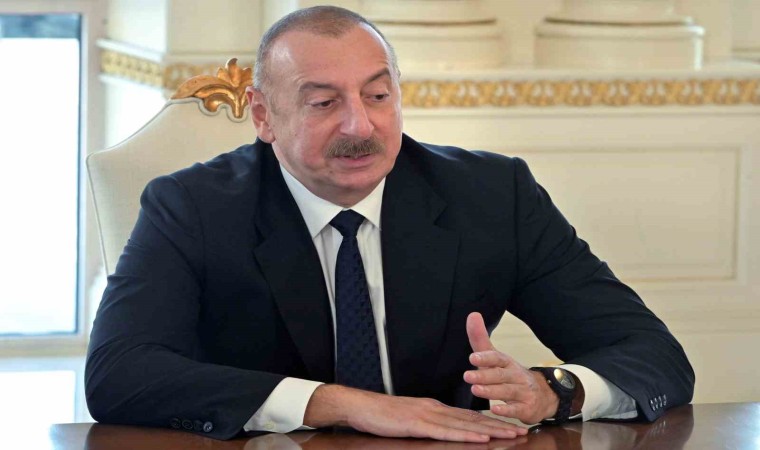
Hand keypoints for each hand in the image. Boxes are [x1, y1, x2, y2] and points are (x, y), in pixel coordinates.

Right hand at [303, 384, 527, 442]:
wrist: (360, 407)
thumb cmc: (381, 415)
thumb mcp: (409, 418)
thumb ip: (427, 422)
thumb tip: (443, 429)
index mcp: (434, 407)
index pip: (467, 415)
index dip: (490, 421)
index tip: (509, 426)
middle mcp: (435, 409)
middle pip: (472, 419)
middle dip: (499, 426)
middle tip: (521, 431)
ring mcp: (427, 415)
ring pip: (465, 424)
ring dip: (490, 431)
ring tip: (510, 436)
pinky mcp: (418, 424)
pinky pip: (447, 431)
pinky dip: (466, 435)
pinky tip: (481, 438)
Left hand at [464, 312, 558, 423]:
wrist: (544, 395)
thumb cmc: (511, 375)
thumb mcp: (496, 357)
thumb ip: (481, 339)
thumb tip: (472, 314)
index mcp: (507, 362)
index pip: (497, 357)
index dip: (486, 357)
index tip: (472, 357)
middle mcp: (516, 375)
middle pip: (500, 375)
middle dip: (484, 375)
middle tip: (467, 376)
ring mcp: (523, 392)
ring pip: (507, 391)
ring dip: (491, 391)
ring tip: (475, 390)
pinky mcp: (527, 409)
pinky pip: (517, 410)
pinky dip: (507, 410)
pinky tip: (495, 410)